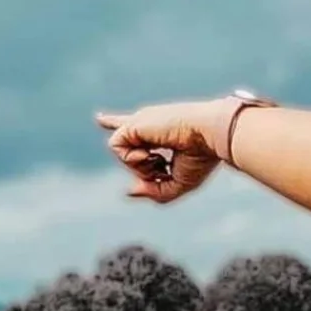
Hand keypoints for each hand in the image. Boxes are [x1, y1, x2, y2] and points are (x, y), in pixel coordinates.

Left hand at [94, 97, 238, 202]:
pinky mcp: (133, 123)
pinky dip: (134, 158)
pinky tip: (151, 152)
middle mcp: (148, 126)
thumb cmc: (202, 157)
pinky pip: (117, 148)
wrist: (210, 135)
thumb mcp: (180, 184)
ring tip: (161, 159)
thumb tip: (128, 190)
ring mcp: (140, 123)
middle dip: (138, 158)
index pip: (136, 131)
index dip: (117, 124)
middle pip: (126, 136)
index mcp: (161, 134)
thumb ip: (155, 191)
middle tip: (165, 161)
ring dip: (143, 167)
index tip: (100, 118)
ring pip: (124, 156)